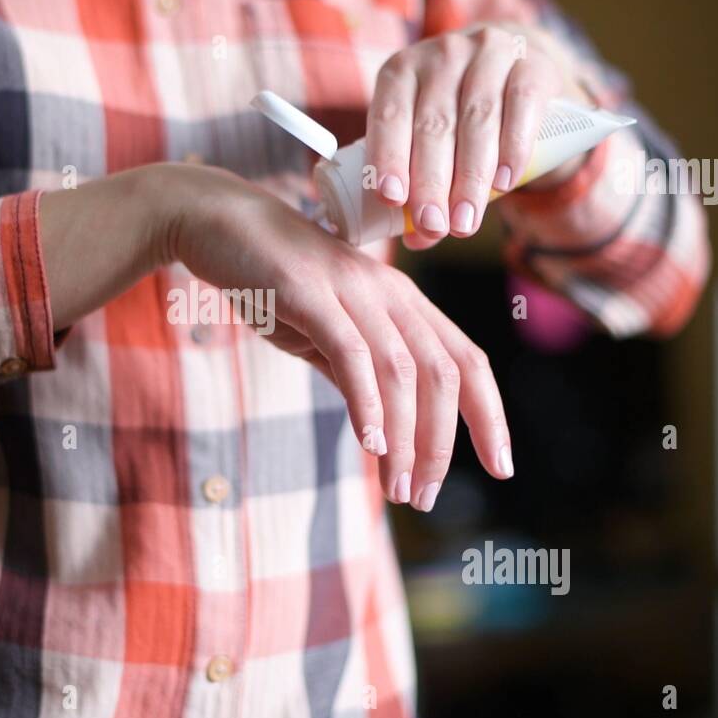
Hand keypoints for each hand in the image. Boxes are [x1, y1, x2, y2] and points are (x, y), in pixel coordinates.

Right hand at [160, 163, 513, 508]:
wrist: (217, 221)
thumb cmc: (271, 279)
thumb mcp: (325, 333)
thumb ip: (357, 373)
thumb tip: (384, 431)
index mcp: (403, 302)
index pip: (467, 361)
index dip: (491, 416)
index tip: (501, 468)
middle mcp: (389, 292)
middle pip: (442, 374)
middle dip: (440, 445)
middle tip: (421, 497)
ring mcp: (352, 289)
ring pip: (402, 371)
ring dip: (406, 438)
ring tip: (397, 489)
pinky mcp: (310, 293)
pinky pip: (352, 354)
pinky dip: (367, 403)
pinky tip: (371, 445)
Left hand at [364, 23, 587, 250]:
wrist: (514, 73)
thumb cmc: (457, 118)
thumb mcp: (429, 142)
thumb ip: (420, 186)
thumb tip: (416, 239)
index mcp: (401, 72)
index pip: (388, 115)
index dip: (388, 157)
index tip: (391, 198)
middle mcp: (441, 54)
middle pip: (433, 126)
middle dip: (432, 183)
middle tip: (434, 226)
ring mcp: (488, 53)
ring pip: (476, 121)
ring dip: (470, 178)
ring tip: (466, 222)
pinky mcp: (531, 63)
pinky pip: (521, 106)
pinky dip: (513, 148)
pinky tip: (505, 182)